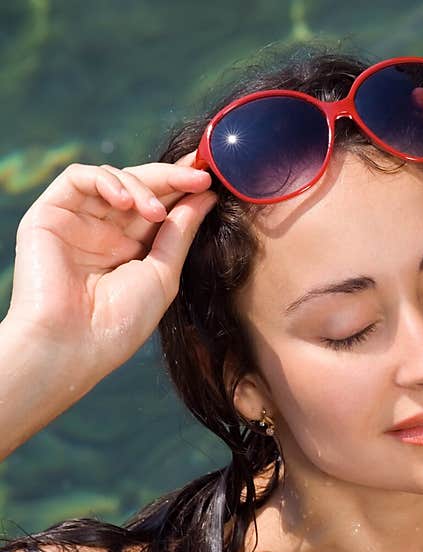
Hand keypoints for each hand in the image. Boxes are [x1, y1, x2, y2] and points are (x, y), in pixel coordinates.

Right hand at [6, 152, 214, 376]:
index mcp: (133, 247)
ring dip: (142, 185)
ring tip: (157, 211)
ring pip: (113, 177)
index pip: (161, 204)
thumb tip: (207, 195)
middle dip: (172, 177)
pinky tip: (127, 202)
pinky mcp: (49, 214)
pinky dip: (107, 180)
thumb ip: (181, 231)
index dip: (184, 187)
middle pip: (141, 186)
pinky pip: (78, 177)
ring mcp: (78, 221)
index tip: (213, 178)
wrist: (73, 345)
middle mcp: (106, 230)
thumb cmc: (121, 321)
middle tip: (200, 175)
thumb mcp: (163, 273)